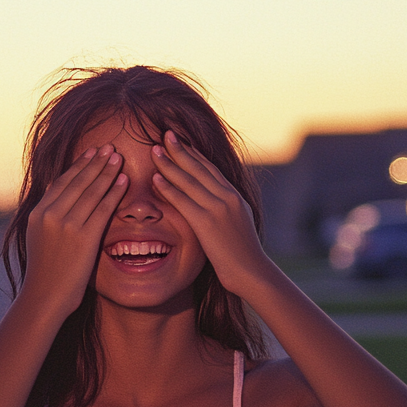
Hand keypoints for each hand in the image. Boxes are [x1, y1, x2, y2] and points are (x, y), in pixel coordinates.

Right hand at [22, 144, 127, 316]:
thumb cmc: (45, 274)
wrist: (44, 298)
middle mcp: (50, 214)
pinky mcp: (83, 237)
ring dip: (107, 171)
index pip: (62, 182)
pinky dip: (114, 192)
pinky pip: (103, 208)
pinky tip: (124, 181)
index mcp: (38, 213)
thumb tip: (55, 203)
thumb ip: (48, 220)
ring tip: (118, 157)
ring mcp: (66, 225)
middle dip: (95, 162)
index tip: (91, 153)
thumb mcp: (38, 240)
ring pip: (91, 191)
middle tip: (109, 147)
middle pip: (77, 181)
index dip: (79, 166)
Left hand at [151, 131, 270, 297]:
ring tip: (154, 150)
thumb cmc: (243, 255)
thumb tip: (218, 204)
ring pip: (189, 180)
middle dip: (180, 150)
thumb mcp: (239, 224)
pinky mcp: (207, 223)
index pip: (211, 169)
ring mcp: (218, 209)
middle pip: (199, 168)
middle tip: (165, 134)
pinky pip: (183, 201)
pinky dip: (168, 188)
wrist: (251, 272)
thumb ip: (228, 210)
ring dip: (169, 164)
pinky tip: (155, 179)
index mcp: (235, 196)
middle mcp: (228, 197)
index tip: (180, 140)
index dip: (194, 153)